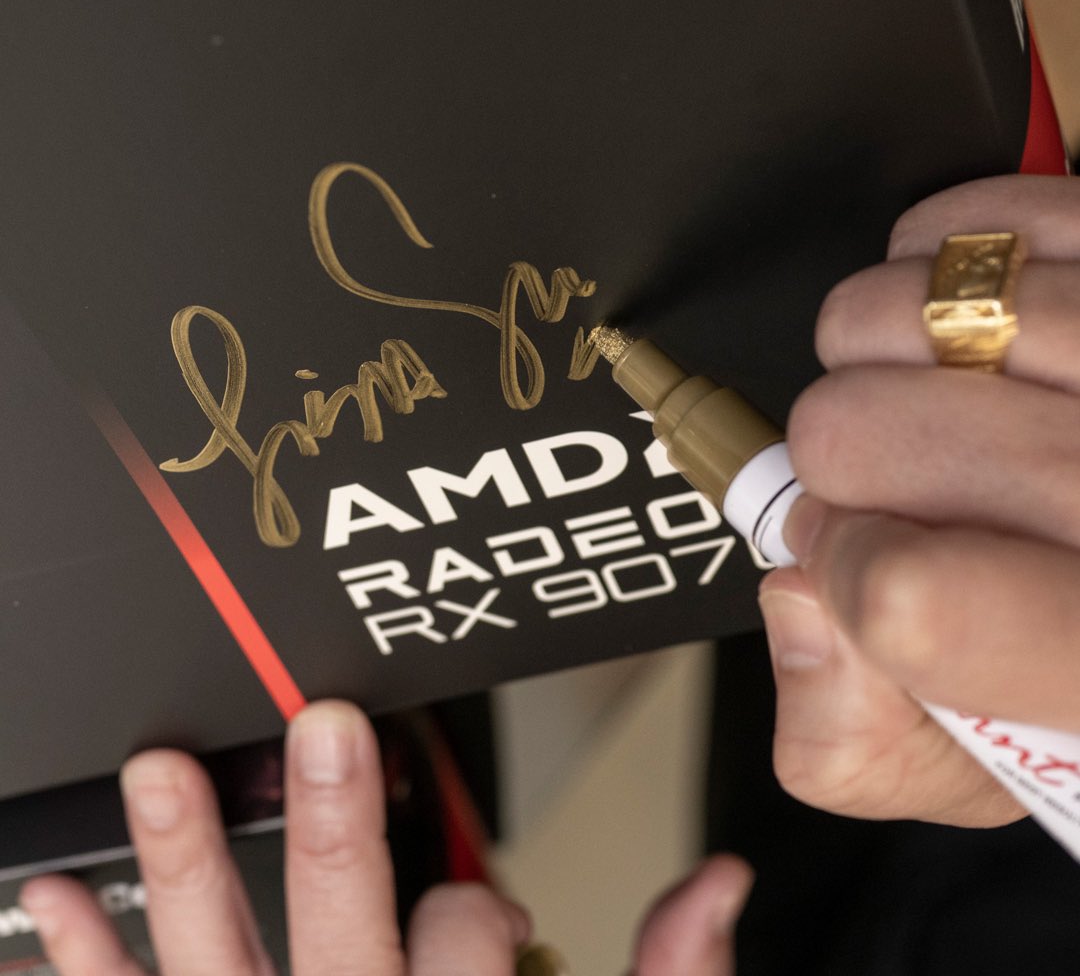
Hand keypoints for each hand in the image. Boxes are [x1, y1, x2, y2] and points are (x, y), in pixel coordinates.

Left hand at [19, 700, 752, 974]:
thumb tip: (718, 882)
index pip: (465, 934)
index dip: (482, 911)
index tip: (498, 925)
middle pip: (346, 930)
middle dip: (334, 827)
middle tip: (321, 731)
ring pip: (219, 968)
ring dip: (185, 864)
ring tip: (161, 773)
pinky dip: (84, 968)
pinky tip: (52, 907)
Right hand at [759, 175, 1079, 826]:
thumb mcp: (995, 767)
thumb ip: (861, 740)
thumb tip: (804, 605)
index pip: (911, 596)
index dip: (836, 574)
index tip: (850, 562)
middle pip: (859, 436)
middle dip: (832, 461)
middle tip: (888, 481)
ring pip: (889, 315)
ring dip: (865, 358)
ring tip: (925, 395)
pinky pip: (963, 223)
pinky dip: (923, 265)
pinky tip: (963, 323)